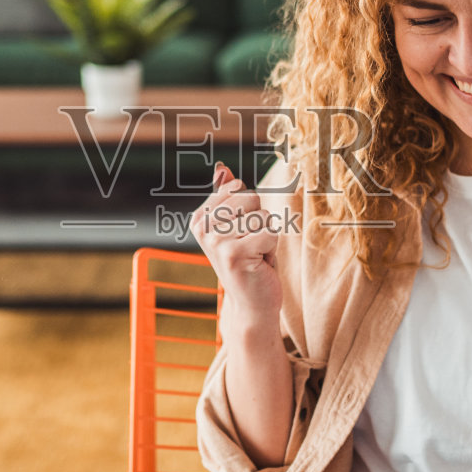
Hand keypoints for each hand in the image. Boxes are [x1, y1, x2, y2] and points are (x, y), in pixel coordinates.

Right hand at [191, 163, 282, 327]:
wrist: (252, 303)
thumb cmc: (248, 262)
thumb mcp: (237, 226)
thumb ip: (228, 197)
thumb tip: (222, 168)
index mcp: (200, 217)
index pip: (239, 187)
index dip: (250, 211)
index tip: (241, 234)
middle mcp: (203, 227)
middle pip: (252, 198)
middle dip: (260, 223)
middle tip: (250, 247)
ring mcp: (217, 241)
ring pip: (263, 216)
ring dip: (267, 237)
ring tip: (255, 256)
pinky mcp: (235, 253)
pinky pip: (270, 232)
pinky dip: (272, 249)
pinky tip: (259, 264)